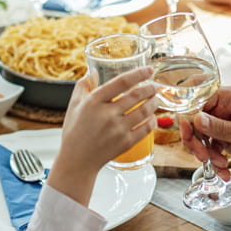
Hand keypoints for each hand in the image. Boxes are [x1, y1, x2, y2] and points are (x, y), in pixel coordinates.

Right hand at [50, 67, 157, 205]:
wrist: (77, 160)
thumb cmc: (74, 131)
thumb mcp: (74, 105)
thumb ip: (83, 85)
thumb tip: (93, 71)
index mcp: (94, 102)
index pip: (121, 82)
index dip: (138, 74)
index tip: (148, 70)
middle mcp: (107, 114)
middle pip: (137, 95)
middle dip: (150, 88)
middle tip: (154, 85)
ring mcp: (118, 130)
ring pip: (145, 111)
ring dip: (154, 102)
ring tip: (156, 98)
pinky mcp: (126, 143)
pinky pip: (146, 128)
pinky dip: (152, 120)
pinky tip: (152, 116)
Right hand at [179, 86, 230, 168]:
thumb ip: (221, 127)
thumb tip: (196, 119)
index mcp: (230, 97)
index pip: (198, 99)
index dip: (189, 115)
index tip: (188, 133)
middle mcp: (222, 107)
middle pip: (194, 119)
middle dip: (195, 140)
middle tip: (202, 155)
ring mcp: (221, 122)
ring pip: (198, 135)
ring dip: (204, 152)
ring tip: (219, 164)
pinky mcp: (222, 135)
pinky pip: (208, 146)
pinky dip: (212, 160)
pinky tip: (222, 170)